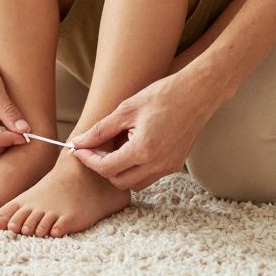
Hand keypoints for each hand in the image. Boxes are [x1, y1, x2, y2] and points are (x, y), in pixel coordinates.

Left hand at [69, 71, 220, 191]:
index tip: (78, 149)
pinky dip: (136, 168)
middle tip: (95, 147)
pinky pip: (149, 176)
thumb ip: (100, 130)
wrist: (197, 93)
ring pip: (134, 183)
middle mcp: (157, 165)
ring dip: (120, 170)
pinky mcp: (176, 165)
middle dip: (102, 167)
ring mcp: (169, 167)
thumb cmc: (162, 95)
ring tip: (116, 146)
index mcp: (143, 150)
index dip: (88, 159)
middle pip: (118, 181)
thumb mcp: (125, 109)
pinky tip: (133, 146)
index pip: (106, 168)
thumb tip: (78, 143)